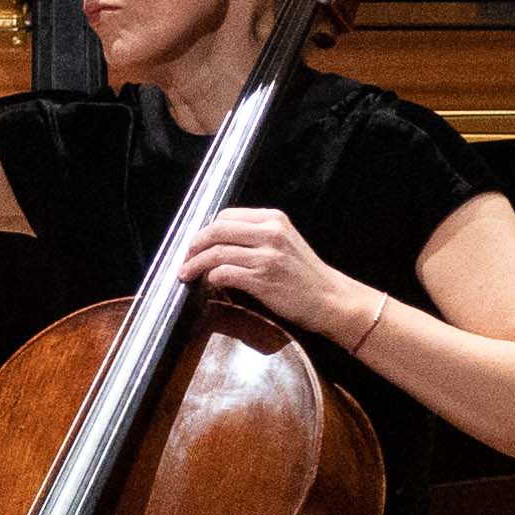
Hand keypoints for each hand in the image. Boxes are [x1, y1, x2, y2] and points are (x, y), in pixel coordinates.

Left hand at [175, 209, 372, 346]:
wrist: (330, 298)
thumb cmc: (305, 275)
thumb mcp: (285, 242)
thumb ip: (257, 236)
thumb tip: (217, 241)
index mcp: (273, 219)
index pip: (226, 216)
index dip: (205, 230)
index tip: (195, 244)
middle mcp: (270, 232)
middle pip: (216, 230)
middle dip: (194, 245)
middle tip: (184, 258)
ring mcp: (266, 256)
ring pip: (216, 253)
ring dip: (195, 265)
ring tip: (186, 274)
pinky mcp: (263, 279)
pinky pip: (224, 273)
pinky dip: (211, 278)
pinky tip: (210, 284)